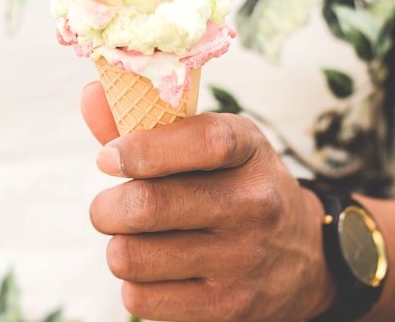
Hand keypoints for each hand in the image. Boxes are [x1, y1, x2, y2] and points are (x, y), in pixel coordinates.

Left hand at [81, 83, 336, 321]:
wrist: (304, 256)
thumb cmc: (236, 186)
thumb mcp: (212, 145)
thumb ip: (148, 122)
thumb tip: (90, 93)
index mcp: (249, 149)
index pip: (202, 141)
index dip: (142, 148)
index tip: (107, 158)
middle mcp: (254, 203)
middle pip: (147, 206)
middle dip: (107, 208)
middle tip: (109, 209)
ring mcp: (244, 260)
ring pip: (132, 256)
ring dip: (119, 248)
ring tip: (135, 241)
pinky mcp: (228, 308)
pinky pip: (141, 300)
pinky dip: (135, 286)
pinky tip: (157, 273)